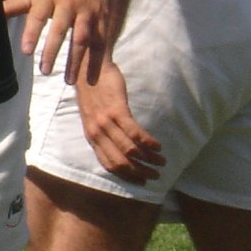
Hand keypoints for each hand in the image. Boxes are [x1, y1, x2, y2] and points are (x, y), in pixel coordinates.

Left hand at [3, 0, 129, 84]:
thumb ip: (14, 5)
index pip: (38, 15)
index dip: (32, 32)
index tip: (26, 50)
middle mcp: (68, 3)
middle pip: (60, 28)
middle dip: (53, 49)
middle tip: (45, 70)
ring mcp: (87, 12)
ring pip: (82, 38)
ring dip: (76, 61)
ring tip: (68, 81)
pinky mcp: (102, 19)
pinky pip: (100, 43)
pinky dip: (96, 62)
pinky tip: (91, 79)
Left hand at [73, 59, 164, 182]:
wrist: (89, 68)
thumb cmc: (94, 93)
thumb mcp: (93, 118)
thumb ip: (103, 135)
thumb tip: (119, 151)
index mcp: (91, 137)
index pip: (109, 165)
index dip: (127, 176)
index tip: (141, 181)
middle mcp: (97, 133)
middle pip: (120, 161)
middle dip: (140, 172)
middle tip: (155, 175)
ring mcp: (106, 122)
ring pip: (129, 149)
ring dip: (148, 158)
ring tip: (162, 161)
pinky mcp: (116, 109)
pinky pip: (134, 132)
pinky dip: (148, 142)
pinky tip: (157, 146)